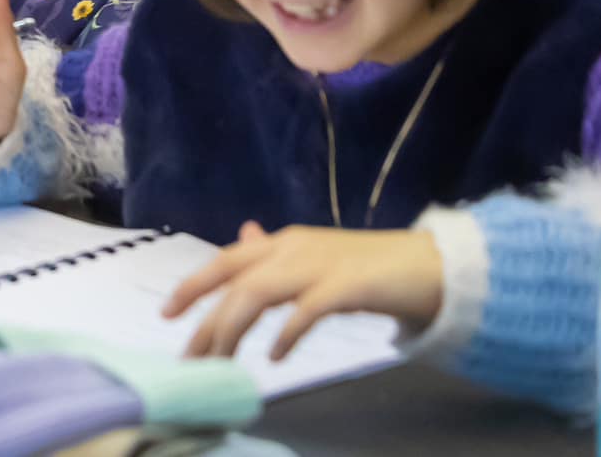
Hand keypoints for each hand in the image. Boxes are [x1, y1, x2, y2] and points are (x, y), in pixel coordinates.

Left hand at [164, 221, 443, 360]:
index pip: (225, 261)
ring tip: (223, 362)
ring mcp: (321, 264)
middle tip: (191, 357)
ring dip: (234, 328)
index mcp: (283, 242)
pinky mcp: (351, 286)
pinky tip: (276, 357)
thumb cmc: (371, 267)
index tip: (166, 313)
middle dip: (208, 320)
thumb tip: (243, 238)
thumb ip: (277, 255)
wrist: (433, 266)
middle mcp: (294, 247)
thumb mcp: (315, 256)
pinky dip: (287, 333)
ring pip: (259, 293)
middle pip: (235, 282)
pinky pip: (307, 309)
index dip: (192, 285)